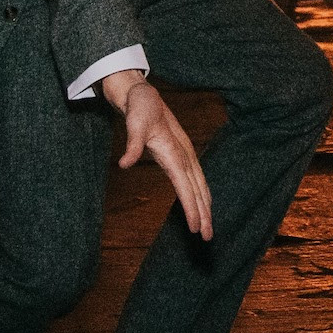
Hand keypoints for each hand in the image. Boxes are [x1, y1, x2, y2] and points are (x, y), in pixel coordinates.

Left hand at [100, 70, 212, 240]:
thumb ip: (132, 144)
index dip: (191, 207)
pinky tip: (202, 205)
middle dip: (204, 214)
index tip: (195, 228)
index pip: (185, 186)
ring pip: (199, 186)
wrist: (143, 94)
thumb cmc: (139, 108)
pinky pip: (194, 180)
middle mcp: (184, 156)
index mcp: (175, 152)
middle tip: (208, 238)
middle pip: (198, 190)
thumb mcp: (134, 122)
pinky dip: (200, 195)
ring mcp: (185, 156)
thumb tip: (124, 164)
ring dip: (205, 207)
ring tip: (207, 229)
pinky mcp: (181, 156)